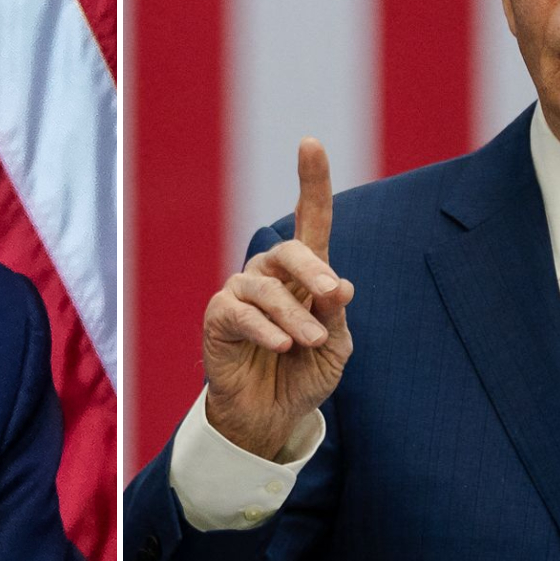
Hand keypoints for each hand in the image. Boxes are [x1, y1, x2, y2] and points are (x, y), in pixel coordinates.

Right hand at [201, 138, 355, 459]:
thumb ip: (335, 317)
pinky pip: (241, 312)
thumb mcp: (334, 348)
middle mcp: (270, 275)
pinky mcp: (219, 319)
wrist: (271, 417)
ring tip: (310, 344)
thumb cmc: (304, 375)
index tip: (310, 143)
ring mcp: (241, 294)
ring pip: (267, 286)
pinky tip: (281, 344)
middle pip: (290, 250)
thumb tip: (341, 285)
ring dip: (294, 315)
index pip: (309, 219)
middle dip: (312, 269)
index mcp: (304, 275)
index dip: (311, 181)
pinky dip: (265, 328)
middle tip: (331, 296)